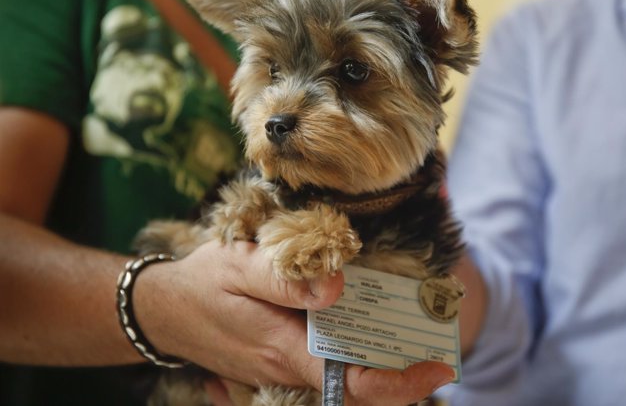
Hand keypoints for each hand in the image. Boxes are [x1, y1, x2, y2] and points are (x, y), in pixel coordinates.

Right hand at [134, 240, 453, 404]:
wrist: (162, 310)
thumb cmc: (201, 283)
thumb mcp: (237, 265)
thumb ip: (285, 278)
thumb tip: (339, 286)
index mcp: (284, 349)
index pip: (353, 382)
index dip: (401, 381)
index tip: (438, 364)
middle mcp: (288, 368)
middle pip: (357, 384)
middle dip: (401, 371)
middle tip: (433, 336)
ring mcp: (282, 368)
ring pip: (343, 377)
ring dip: (380, 361)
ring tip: (409, 328)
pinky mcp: (278, 360)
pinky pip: (325, 366)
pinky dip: (353, 353)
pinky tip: (363, 325)